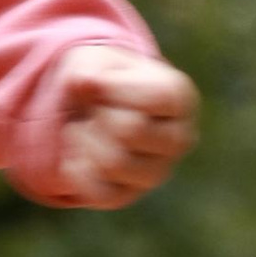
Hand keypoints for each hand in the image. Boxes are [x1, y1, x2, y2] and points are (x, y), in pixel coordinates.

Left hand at [54, 42, 198, 206]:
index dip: (114, 88)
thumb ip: (90, 69)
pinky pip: (96, 191)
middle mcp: (179, 139)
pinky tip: (78, 150)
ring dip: (84, 140)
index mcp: (180, 99)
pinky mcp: (127, 195)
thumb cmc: (102, 80)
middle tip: (93, 107)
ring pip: (112, 164)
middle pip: (131, 131)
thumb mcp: (95, 61)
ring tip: (83, 127)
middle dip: (99, 113)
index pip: (156, 98)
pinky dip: (75, 168)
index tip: (97, 81)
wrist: (91, 107)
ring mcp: (157, 172)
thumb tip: (82, 82)